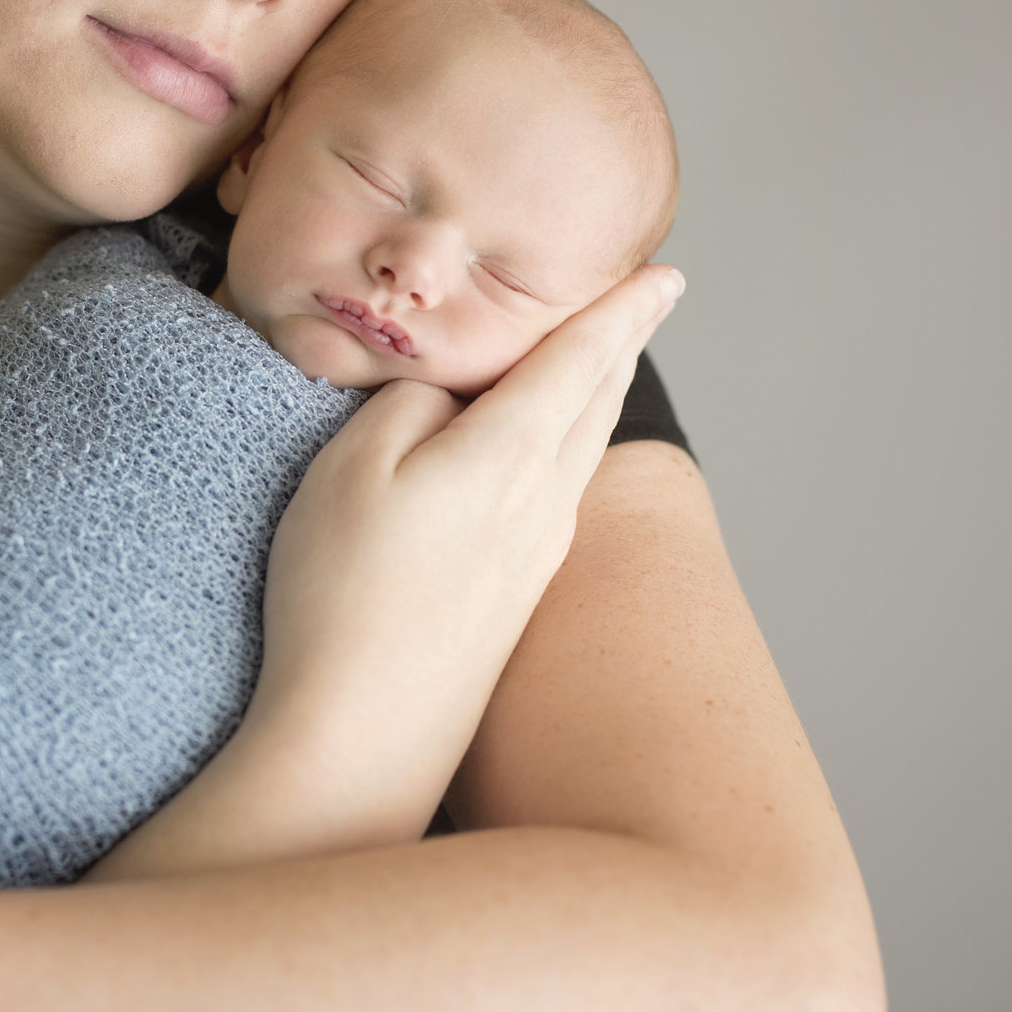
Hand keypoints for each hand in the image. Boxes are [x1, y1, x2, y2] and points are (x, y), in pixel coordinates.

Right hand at [244, 262, 683, 839]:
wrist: (364, 738)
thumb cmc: (346, 595)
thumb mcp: (353, 468)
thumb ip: (409, 406)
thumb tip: (449, 398)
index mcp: (513, 455)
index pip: (582, 358)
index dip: (622, 308)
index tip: (665, 273)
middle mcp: (546, 503)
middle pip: (600, 402)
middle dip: (621, 344)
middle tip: (646, 300)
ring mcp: (537, 556)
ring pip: (585, 451)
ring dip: (599, 395)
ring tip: (601, 363)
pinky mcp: (515, 598)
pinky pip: (560, 492)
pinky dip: (569, 445)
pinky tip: (546, 454)